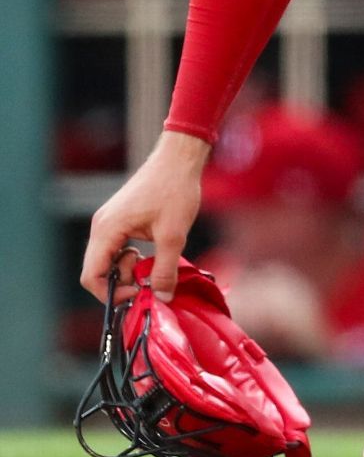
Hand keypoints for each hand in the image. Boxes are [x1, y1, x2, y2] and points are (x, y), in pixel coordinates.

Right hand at [81, 131, 209, 304]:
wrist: (179, 158)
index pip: (91, 276)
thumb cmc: (175, 189)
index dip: (110, 293)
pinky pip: (117, 248)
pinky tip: (152, 252)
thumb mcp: (173, 234)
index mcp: (107, 230)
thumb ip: (165, 269)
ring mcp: (109, 221)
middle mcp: (101, 226)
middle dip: (122, 281)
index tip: (137, 294)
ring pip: (108, 259)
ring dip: (128, 269)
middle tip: (149, 280)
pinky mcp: (120, 219)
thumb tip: (162, 298)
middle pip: (97, 270)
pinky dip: (131, 257)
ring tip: (154, 262)